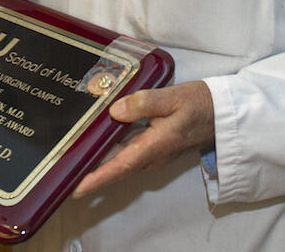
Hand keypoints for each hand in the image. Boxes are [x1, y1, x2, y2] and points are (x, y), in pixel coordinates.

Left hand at [74, 80, 214, 196]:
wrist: (221, 113)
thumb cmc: (198, 104)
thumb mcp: (172, 97)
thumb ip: (143, 103)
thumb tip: (114, 111)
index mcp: (154, 146)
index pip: (120, 166)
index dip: (96, 178)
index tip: (75, 187)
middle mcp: (151, 155)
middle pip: (114, 166)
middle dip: (89, 170)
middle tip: (63, 167)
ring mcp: (152, 153)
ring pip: (119, 159)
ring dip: (98, 159)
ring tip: (71, 154)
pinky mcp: (152, 147)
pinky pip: (127, 151)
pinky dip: (110, 148)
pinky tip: (95, 137)